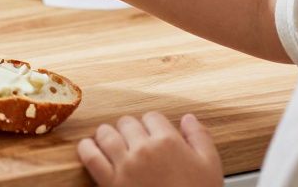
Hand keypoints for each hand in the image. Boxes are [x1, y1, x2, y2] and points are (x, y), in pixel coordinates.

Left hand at [77, 113, 221, 186]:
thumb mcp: (210, 167)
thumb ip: (199, 138)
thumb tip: (188, 118)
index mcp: (168, 142)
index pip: (152, 117)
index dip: (153, 125)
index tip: (152, 135)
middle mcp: (144, 149)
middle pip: (127, 122)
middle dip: (130, 129)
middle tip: (133, 141)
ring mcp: (125, 165)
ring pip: (106, 133)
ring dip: (107, 135)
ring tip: (111, 143)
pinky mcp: (109, 181)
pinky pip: (90, 156)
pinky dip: (87, 149)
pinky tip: (90, 149)